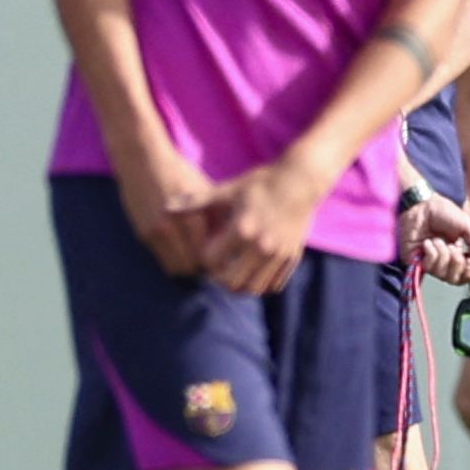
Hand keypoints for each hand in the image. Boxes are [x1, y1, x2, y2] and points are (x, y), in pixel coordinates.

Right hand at [116, 143, 218, 278]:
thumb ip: (216, 216)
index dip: (217, 261)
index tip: (223, 258)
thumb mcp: (204, 191)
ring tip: (195, 257)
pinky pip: (161, 260)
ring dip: (185, 266)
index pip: (208, 255)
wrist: (143, 160)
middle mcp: (171, 228)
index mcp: (191, 217)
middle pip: (191, 266)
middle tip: (209, 262)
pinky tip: (180, 248)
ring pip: (175, 268)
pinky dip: (172, 259)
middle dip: (201, 267)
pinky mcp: (142, 234)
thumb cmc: (179, 173)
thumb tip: (233, 242)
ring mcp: (154, 233)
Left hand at [182, 154, 333, 295]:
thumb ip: (198, 202)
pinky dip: (261, 284)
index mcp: (242, 229)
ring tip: (234, 272)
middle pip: (231, 283)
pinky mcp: (292, 258)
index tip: (207, 249)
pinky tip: (253, 271)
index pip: (212, 261)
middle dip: (220, 278)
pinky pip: (273, 286)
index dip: (205, 258)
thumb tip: (167, 207)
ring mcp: (279, 255)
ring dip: (240, 285)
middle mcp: (262, 246)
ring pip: (253, 289)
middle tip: (217, 267)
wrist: (301, 181)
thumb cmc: (261, 184)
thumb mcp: (229, 190)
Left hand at [403, 191, 469, 287]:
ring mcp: (428, 261)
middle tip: (454, 248)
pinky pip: (428, 267)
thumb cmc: (444, 212)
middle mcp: (443, 261)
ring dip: (443, 255)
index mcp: (456, 254)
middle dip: (457, 264)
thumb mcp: (467, 227)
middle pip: (453, 279)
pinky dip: (431, 253)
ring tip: (438, 240)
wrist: (423, 204)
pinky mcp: (414, 260)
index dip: (469, 274)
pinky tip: (428, 242)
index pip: (464, 276)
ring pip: (441, 274)